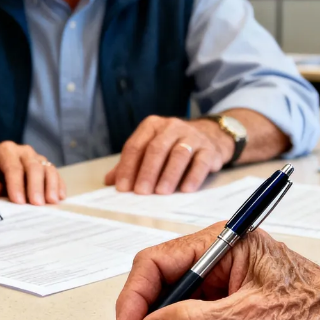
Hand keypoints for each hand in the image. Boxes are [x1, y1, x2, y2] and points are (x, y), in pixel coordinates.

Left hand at [0, 141, 65, 204]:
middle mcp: (24, 151)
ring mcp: (37, 158)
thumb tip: (2, 193)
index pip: (13, 167)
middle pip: (33, 166)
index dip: (16, 185)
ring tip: (51, 201)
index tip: (19, 201)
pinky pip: (56, 174)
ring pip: (48, 168)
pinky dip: (59, 185)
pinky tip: (60, 197)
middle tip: (37, 203)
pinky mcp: (46, 166)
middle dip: (35, 186)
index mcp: (6, 151)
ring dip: (51, 185)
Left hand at [105, 116, 232, 194]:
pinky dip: (193, 176)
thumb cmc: (172, 146)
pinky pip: (200, 162)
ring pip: (178, 154)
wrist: (209, 136)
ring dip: (169, 175)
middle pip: (156, 149)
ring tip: (161, 193)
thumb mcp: (150, 149)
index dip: (127, 167)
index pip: (135, 145)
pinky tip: (185, 189)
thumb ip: (131, 163)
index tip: (123, 188)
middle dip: (147, 172)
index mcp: (152, 126)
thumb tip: (109, 181)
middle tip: (141, 192)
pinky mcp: (209, 149)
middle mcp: (171, 127)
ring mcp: (192, 136)